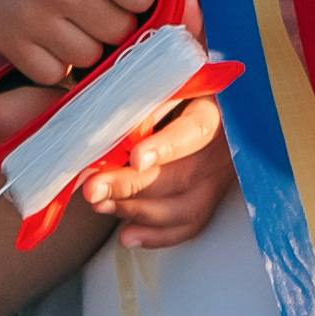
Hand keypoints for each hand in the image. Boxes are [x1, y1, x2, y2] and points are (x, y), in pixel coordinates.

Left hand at [76, 98, 229, 248]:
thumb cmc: (181, 84)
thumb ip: (149, 96)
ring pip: (186, 208)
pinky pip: (189, 225)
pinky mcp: (209, 198)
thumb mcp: (172, 80)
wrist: (211, 100)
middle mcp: (222, 149)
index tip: (135, 159)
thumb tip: (118, 122)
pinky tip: (126, 236)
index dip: (167, 147)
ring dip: (137, 210)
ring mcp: (218, 178)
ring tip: (99, 204)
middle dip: (132, 186)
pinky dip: (157, 236)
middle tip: (92, 188)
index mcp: (216, 110)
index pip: (195, 130)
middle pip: (183, 176)